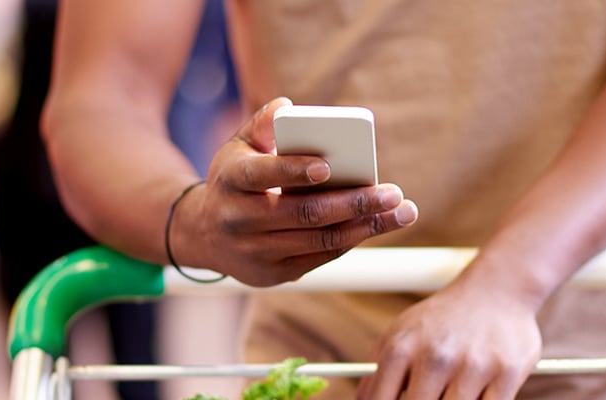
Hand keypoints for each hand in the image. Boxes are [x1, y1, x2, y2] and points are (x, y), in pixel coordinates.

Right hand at [171, 97, 418, 286]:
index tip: (329, 166)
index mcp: (230, 181)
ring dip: (366, 226)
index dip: (293, 171)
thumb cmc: (234, 180)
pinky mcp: (272, 274)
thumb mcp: (238, 148)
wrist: (203, 234)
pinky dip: (352, 239)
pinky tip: (378, 225)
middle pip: (304, 213)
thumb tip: (288, 106)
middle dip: (355, 202)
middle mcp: (239, 220)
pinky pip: (320, 256)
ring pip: (319, 239)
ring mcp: (256, 251)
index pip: (262, 175)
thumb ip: (262, 124)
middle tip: (393, 192)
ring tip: (402, 212)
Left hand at [359, 282, 541, 399]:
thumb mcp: (402, 332)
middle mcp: (435, 357)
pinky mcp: (507, 374)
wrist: (498, 289)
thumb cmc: (444, 319)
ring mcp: (473, 366)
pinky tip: (477, 392)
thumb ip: (377, 370)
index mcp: (402, 349)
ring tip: (453, 389)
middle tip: (430, 395)